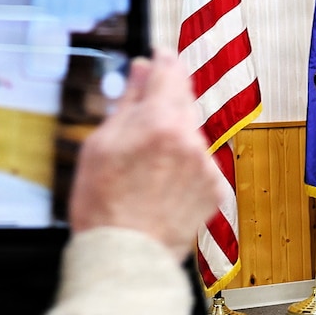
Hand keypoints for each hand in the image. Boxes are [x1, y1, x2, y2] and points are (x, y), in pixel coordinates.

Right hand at [68, 49, 222, 260]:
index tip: (158, 58)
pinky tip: (160, 186)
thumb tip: (140, 71)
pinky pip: (200, 164)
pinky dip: (185, 167)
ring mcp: (205, 166)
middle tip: (141, 121)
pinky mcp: (215, 190)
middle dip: (165, 103)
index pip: (170, 70)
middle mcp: (190, 140)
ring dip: (174, 138)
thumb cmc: (104, 207)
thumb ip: (127, 101)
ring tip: (145, 167)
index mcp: (160, 122)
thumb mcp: (100, 144)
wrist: (125, 256)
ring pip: (192, 135)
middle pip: (184, 101)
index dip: (162, 60)